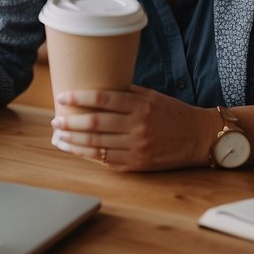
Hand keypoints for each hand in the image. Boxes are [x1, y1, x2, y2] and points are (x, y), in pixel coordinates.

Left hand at [50, 86, 215, 170]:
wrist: (198, 137)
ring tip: (58, 138)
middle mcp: (137, 126)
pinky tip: (76, 150)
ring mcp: (137, 147)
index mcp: (140, 105)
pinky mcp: (137, 164)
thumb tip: (94, 90)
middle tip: (55, 120)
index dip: (79, 98)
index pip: (102, 99)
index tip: (62, 97)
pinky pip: (107, 160)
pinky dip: (88, 155)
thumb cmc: (172, 113)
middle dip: (70, 123)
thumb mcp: (151, 96)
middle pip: (95, 124)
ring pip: (97, 145)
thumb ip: (125, 94)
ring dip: (73, 142)